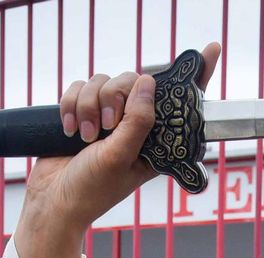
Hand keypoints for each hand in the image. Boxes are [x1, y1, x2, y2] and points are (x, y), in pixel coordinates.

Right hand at [16, 43, 220, 257]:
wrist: (52, 201)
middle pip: (132, 81)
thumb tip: (147, 83)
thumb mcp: (120, 157)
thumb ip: (138, 121)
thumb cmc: (91, 190)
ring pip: (102, 81)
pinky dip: (71, 104)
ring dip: (88, 106)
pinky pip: (79, 87)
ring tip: (84, 136)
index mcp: (153, 139)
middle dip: (113, 98)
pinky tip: (68, 130)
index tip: (211, 50)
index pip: (178, 102)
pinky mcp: (82, 112)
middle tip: (106, 126)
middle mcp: (132, 125)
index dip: (195, 75)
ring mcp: (107, 117)